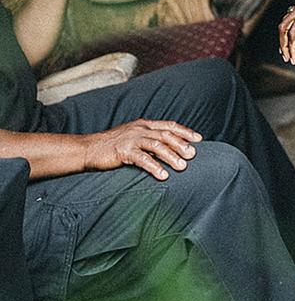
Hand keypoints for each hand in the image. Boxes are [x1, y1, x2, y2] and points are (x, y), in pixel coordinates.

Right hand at [83, 119, 201, 181]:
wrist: (89, 148)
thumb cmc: (112, 145)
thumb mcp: (133, 137)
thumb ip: (148, 139)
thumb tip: (167, 147)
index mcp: (144, 124)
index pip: (169, 125)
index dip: (185, 132)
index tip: (198, 139)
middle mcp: (140, 129)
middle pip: (166, 135)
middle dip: (181, 145)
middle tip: (193, 155)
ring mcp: (132, 139)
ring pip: (157, 146)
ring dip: (171, 156)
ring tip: (182, 167)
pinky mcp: (124, 151)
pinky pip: (142, 159)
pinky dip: (154, 167)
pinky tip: (163, 175)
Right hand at [279, 0, 294, 64]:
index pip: (293, 33)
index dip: (292, 48)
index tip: (293, 60)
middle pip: (283, 28)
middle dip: (283, 44)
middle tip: (287, 57)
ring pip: (286, 20)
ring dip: (284, 35)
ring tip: (286, 47)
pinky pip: (292, 15)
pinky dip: (289, 25)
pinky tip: (294, 29)